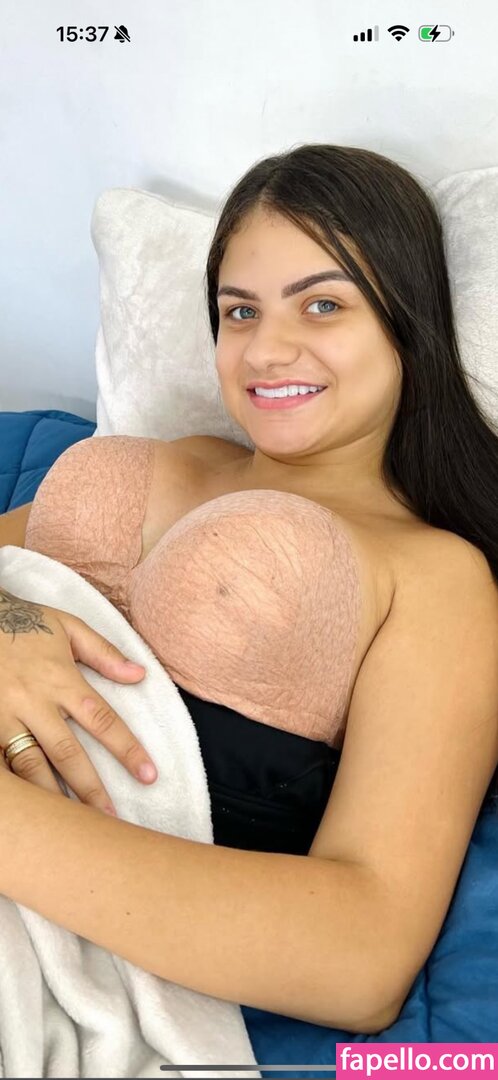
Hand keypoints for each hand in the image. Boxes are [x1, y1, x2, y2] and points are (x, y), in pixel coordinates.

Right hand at [0, 587, 156, 813]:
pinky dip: (15, 785)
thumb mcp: (67, 627)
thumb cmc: (24, 623)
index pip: (102, 720)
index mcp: (61, 680)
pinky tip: (26, 810)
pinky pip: (0, 765)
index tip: (148, 775)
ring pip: (30, 765)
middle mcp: (34, 703)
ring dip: (53, 797)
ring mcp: (3, 717)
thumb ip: (104, 653)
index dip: (127, 749)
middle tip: (112, 819)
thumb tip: (140, 674)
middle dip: (91, 788)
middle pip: (67, 753)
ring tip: (70, 826)